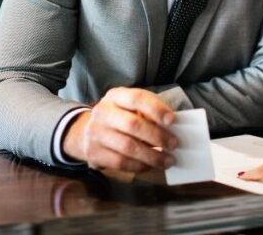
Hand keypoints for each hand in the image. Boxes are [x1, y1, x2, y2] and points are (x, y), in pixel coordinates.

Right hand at [62, 87, 177, 173]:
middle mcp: (102, 112)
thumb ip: (149, 112)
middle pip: (132, 124)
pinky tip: (151, 166)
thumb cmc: (120, 118)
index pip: (136, 98)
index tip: (173, 120)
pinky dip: (139, 166)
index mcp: (115, 96)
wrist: (88, 132)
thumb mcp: (131, 107)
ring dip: (152, 156)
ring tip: (168, 160)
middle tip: (174, 144)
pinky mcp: (93, 153)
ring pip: (127, 147)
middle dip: (157, 136)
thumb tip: (172, 127)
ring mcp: (95, 133)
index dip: (156, 109)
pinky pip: (120, 162)